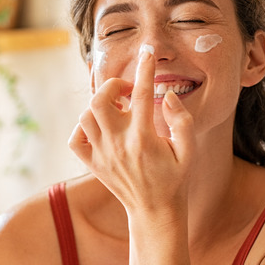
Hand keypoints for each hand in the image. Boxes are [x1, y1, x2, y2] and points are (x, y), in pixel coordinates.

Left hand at [68, 46, 194, 213]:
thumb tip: (166, 96)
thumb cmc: (175, 179)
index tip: (147, 53)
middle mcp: (118, 144)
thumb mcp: (189, 151)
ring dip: (99, 105)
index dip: (144, 69)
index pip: (141, 94)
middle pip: (100, 100)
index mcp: (144, 139)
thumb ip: (182, 121)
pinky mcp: (92, 164)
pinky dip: (82, 128)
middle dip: (112, 86)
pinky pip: (75, 139)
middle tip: (127, 91)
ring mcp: (102, 154)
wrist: (154, 212)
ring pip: (85, 116)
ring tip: (117, 109)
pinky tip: (100, 128)